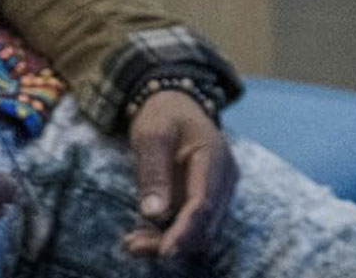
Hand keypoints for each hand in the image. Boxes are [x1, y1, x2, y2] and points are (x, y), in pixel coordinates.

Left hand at [121, 89, 234, 258]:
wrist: (174, 104)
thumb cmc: (163, 115)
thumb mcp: (151, 134)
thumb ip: (153, 171)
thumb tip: (154, 213)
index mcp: (214, 157)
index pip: (204, 203)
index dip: (185, 231)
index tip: (164, 252)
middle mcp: (223, 178)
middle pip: (205, 225)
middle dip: (173, 241)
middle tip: (133, 245)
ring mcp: (218, 190)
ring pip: (201, 232)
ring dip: (171, 242)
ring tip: (133, 244)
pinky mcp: (207, 199)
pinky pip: (194, 227)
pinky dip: (172, 236)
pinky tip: (144, 237)